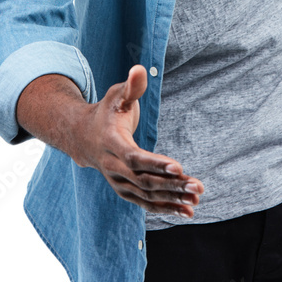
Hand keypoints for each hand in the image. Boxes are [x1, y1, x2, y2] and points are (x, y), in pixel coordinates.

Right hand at [71, 65, 203, 217]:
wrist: (83, 136)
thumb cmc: (106, 110)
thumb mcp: (116, 94)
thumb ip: (131, 86)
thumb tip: (139, 69)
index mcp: (111, 143)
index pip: (135, 157)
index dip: (156, 163)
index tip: (180, 167)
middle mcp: (112, 167)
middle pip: (144, 180)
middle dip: (172, 185)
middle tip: (198, 187)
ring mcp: (117, 182)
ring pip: (147, 195)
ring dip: (172, 200)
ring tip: (197, 200)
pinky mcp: (124, 190)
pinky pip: (145, 203)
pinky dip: (165, 208)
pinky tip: (187, 212)